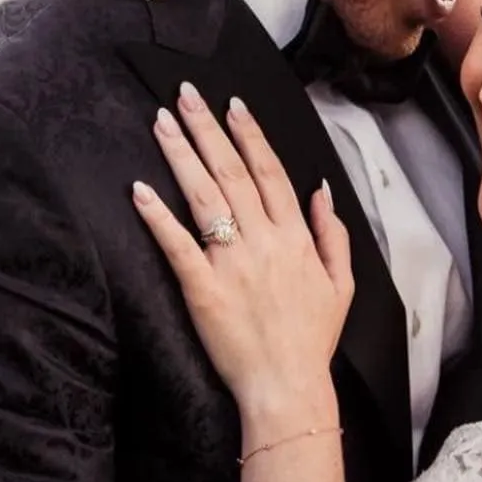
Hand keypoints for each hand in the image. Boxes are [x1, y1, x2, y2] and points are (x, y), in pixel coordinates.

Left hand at [133, 87, 351, 429]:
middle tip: (185, 94)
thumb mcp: (342, 285)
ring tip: (162, 122)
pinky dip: (158, 216)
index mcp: (295, 239)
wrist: (288, 386)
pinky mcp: (202, 289)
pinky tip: (139, 189)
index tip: (233, 105)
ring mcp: (232, 264)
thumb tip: (321, 190)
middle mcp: (264, 242)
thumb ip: (331, 234)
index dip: (250, 135)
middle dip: (208, 129)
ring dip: (182, 155)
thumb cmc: (312, 340)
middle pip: (232, 173)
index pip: (270, 173)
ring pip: (204, 197)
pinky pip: (178, 245)